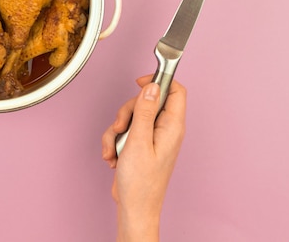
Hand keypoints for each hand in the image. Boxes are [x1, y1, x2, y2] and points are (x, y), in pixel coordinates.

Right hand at [102, 75, 186, 241]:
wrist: (135, 207)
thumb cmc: (141, 182)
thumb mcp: (138, 141)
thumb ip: (144, 111)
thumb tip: (151, 87)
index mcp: (172, 127)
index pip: (175, 91)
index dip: (158, 81)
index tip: (139, 82)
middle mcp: (165, 130)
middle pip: (145, 102)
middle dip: (126, 112)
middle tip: (120, 127)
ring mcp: (152, 138)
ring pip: (131, 117)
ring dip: (116, 131)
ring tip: (115, 149)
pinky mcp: (140, 145)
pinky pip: (124, 132)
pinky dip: (114, 142)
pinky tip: (113, 157)